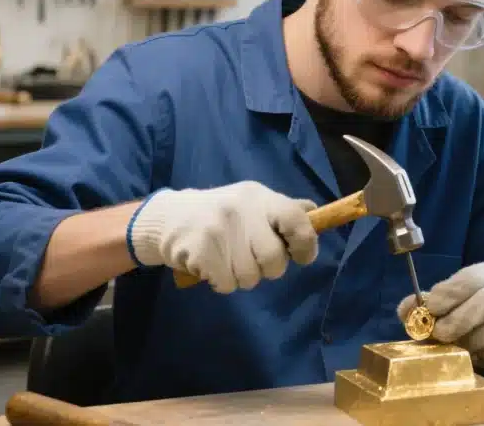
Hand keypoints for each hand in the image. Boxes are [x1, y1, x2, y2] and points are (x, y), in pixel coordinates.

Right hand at [128, 182, 317, 293]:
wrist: (168, 217)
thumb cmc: (220, 212)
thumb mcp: (252, 201)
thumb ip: (283, 210)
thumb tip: (315, 212)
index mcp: (260, 198)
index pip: (296, 219)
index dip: (306, 243)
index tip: (302, 256)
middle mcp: (242, 211)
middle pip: (274, 260)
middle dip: (268, 268)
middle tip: (252, 259)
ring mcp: (220, 231)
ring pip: (251, 277)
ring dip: (242, 276)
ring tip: (228, 260)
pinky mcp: (200, 251)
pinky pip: (227, 285)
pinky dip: (222, 282)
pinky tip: (212, 265)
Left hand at [397, 262, 483, 369]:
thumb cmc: (475, 311)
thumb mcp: (453, 299)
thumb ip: (428, 304)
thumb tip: (406, 311)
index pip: (470, 278)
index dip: (449, 294)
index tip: (431, 310)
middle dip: (460, 320)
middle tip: (441, 335)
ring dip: (475, 342)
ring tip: (460, 347)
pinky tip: (479, 354)